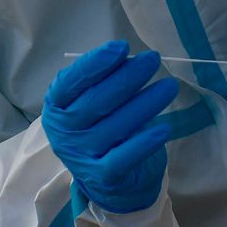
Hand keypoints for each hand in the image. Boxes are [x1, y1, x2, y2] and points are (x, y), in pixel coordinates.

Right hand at [42, 41, 182, 213]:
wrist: (103, 178)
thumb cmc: (98, 126)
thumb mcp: (89, 102)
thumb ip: (102, 81)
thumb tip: (131, 59)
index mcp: (57, 106)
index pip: (72, 82)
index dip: (96, 63)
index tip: (122, 47)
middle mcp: (64, 131)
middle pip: (96, 101)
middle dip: (127, 78)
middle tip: (152, 60)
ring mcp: (81, 155)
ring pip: (115, 126)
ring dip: (145, 104)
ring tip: (169, 87)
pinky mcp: (101, 176)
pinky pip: (123, 158)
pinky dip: (143, 144)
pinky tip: (164, 129)